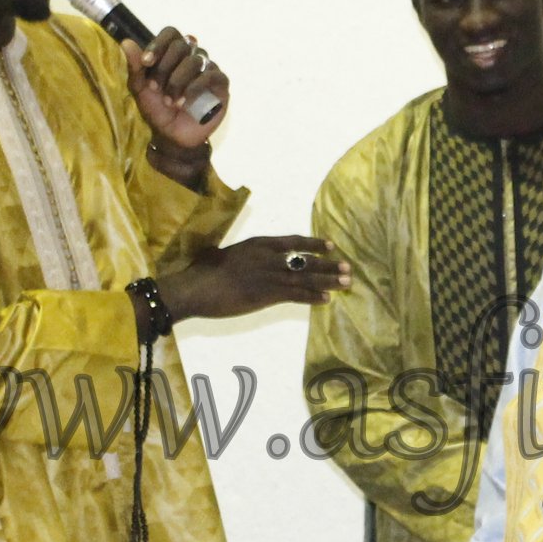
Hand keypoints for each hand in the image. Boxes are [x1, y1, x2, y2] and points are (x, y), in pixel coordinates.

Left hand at [122, 28, 227, 155]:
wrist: (172, 136)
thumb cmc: (158, 110)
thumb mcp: (141, 90)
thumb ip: (135, 67)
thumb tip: (126, 42)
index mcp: (173, 54)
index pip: (171, 33)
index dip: (158, 44)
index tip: (146, 62)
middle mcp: (192, 56)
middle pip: (182, 44)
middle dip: (165, 67)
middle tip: (155, 88)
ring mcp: (208, 68)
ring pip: (195, 60)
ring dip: (177, 80)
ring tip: (170, 102)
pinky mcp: (220, 84)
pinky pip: (211, 75)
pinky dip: (195, 87)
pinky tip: (185, 101)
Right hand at [154, 237, 351, 323]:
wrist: (195, 287)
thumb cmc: (202, 272)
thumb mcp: (221, 255)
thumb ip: (234, 255)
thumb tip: (224, 254)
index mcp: (258, 244)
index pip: (293, 242)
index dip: (314, 245)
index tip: (331, 246)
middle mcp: (268, 257)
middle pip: (305, 260)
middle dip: (328, 265)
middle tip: (347, 268)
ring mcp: (269, 275)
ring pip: (305, 277)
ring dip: (327, 281)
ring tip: (345, 283)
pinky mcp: (267, 295)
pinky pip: (296, 295)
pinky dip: (312, 297)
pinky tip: (326, 300)